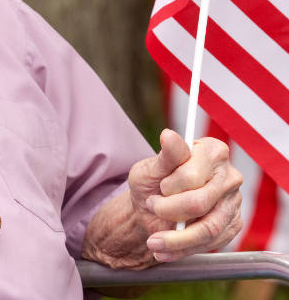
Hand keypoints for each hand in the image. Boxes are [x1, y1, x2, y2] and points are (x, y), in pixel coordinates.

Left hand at [129, 128, 242, 262]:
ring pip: (208, 228)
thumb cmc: (153, 182)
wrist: (153, 209)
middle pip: (200, 203)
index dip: (171, 185)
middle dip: (168, 211)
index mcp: (212, 151)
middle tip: (152, 206)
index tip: (159, 188)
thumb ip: (165, 156)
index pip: (193, 175)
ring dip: (175, 239)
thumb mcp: (150, 168)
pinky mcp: (232, 225)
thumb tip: (169, 135)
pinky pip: (211, 243)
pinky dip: (183, 249)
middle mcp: (228, 175)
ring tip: (153, 241)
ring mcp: (234, 202)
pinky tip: (165, 249)